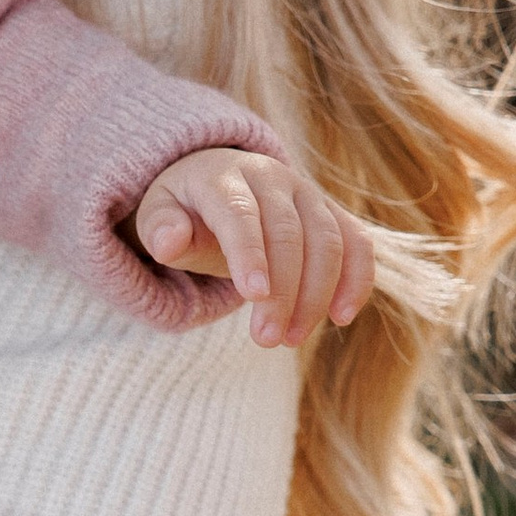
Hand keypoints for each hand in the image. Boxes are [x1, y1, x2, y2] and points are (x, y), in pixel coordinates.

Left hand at [133, 148, 374, 346]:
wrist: (217, 184)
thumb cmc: (185, 211)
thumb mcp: (159, 216)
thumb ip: (161, 229)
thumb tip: (168, 242)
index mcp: (224, 176)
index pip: (240, 212)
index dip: (249, 252)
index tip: (253, 296)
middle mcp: (272, 177)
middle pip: (288, 232)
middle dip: (284, 289)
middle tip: (267, 339)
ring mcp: (307, 192)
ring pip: (327, 240)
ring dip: (316, 294)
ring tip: (290, 339)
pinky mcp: (331, 214)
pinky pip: (356, 242)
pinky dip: (356, 278)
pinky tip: (341, 317)